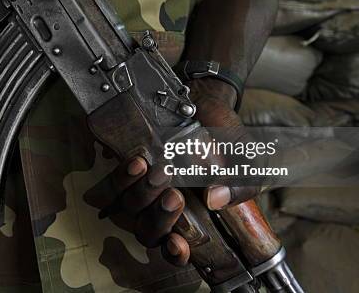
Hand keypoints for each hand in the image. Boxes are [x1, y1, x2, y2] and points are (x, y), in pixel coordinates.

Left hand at [98, 78, 260, 266]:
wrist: (205, 105)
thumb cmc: (225, 142)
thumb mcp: (244, 162)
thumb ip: (239, 184)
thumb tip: (216, 199)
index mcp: (193, 217)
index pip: (176, 249)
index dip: (174, 253)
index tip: (176, 242)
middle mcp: (163, 207)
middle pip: (149, 231)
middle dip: (160, 218)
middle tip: (175, 196)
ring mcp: (143, 188)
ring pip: (129, 208)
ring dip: (143, 194)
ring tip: (161, 171)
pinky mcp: (128, 168)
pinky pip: (114, 182)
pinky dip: (124, 175)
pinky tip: (139, 162)